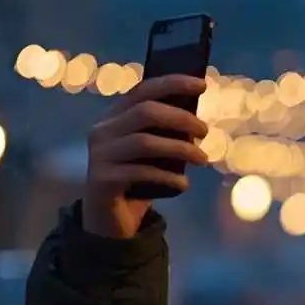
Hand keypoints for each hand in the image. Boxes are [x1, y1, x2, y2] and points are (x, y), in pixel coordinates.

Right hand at [82, 74, 210, 238]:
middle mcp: (102, 131)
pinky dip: (169, 177)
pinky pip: (141, 173)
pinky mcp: (102, 180)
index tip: (202, 84)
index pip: (143, 90)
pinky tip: (184, 184)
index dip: (172, 83)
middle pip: (145, 112)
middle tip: (205, 131)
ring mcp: (99, 155)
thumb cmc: (139, 181)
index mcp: (114, 117)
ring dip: (181, 149)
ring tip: (203, 160)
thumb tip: (197, 123)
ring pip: (145, 142)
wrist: (110, 221)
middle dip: (181, 118)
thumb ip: (166, 136)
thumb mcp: (154, 154)